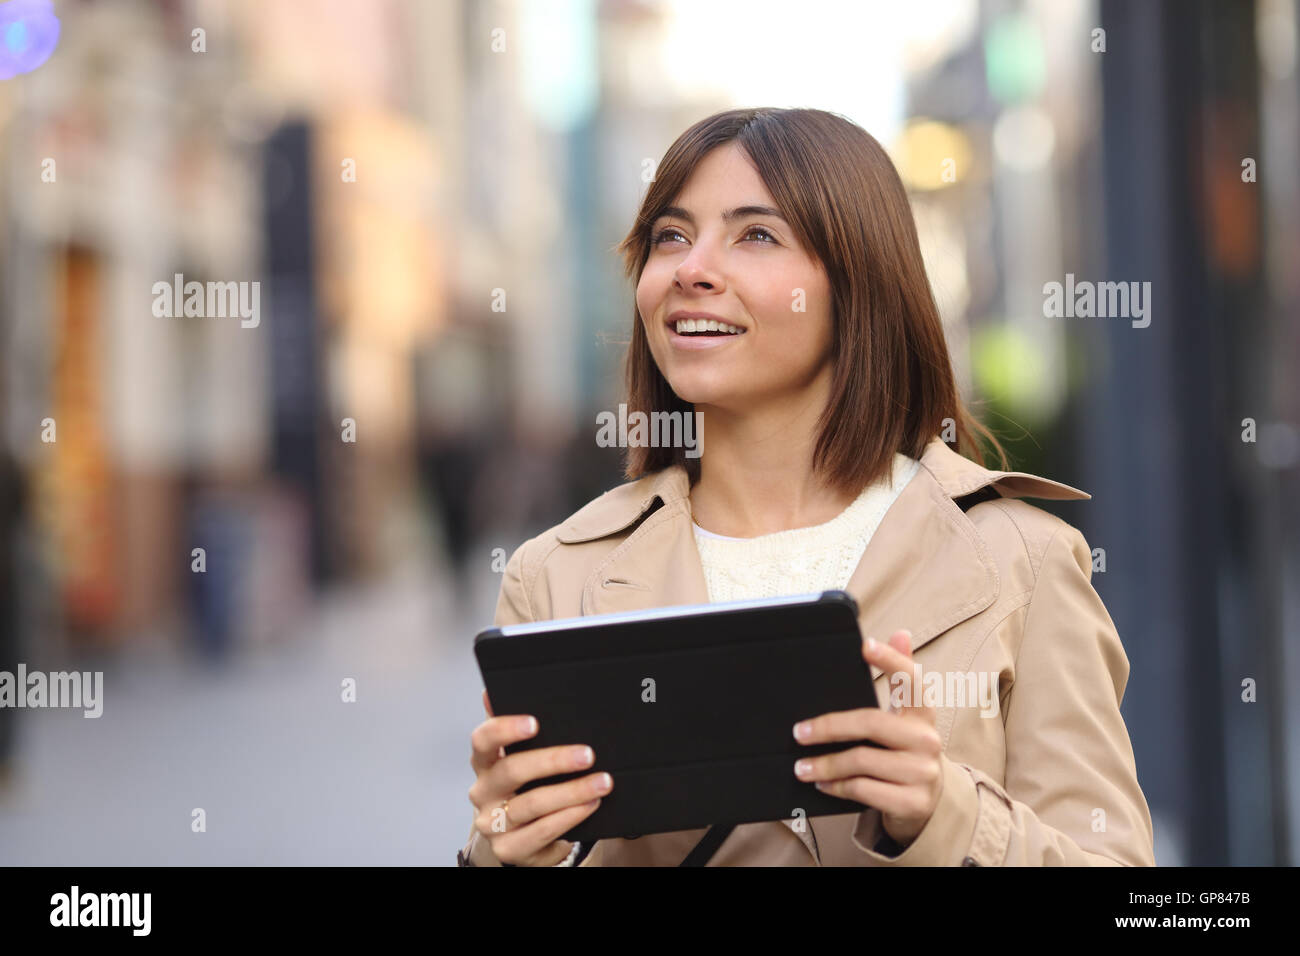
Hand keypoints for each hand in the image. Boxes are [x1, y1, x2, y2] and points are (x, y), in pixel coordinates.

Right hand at [468, 690, 612, 865]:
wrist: (520, 835)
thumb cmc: (524, 785)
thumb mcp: (518, 755)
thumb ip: (511, 727)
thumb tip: (491, 692)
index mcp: (483, 763)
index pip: (483, 741)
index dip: (505, 729)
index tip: (534, 722)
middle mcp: (483, 792)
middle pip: (512, 771)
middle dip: (554, 760)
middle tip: (588, 754)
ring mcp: (493, 823)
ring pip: (532, 804)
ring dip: (572, 791)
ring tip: (602, 782)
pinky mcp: (509, 849)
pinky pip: (542, 831)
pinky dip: (570, 816)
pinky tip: (591, 804)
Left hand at [792, 629, 943, 847]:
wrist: (928, 802)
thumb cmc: (905, 750)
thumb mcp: (906, 716)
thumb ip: (901, 676)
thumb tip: (901, 633)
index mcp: (923, 713)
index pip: (911, 679)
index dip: (890, 660)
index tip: (865, 645)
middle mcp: (927, 739)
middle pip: (870, 722)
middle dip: (828, 727)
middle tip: (799, 732)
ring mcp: (922, 772)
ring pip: (861, 761)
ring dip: (825, 764)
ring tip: (802, 767)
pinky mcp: (913, 801)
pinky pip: (864, 789)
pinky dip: (837, 786)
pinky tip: (823, 784)